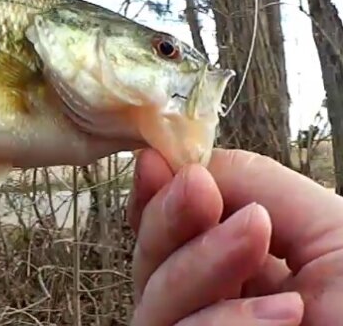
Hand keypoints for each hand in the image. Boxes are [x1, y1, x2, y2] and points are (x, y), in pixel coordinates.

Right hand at [129, 147, 342, 324]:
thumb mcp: (332, 228)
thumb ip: (255, 182)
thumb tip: (180, 163)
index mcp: (249, 267)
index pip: (172, 226)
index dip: (157, 194)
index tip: (160, 166)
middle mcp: (219, 306)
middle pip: (148, 260)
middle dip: (170, 222)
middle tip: (200, 198)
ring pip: (150, 304)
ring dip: (199, 270)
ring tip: (268, 260)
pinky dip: (223, 325)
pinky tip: (285, 316)